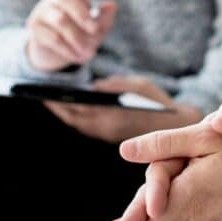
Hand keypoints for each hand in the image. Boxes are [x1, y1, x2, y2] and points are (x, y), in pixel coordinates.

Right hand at [25, 0, 116, 71]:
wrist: (57, 51)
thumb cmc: (82, 33)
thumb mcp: (98, 28)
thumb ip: (105, 17)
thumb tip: (112, 4)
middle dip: (83, 16)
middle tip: (96, 31)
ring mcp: (43, 10)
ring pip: (60, 20)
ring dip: (77, 38)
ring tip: (90, 54)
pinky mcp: (34, 26)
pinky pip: (53, 37)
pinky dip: (68, 49)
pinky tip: (78, 58)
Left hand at [45, 75, 202, 142]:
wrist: (176, 126)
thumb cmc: (159, 102)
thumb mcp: (138, 86)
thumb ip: (115, 85)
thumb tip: (93, 86)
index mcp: (111, 115)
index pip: (78, 110)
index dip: (61, 102)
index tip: (47, 93)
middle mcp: (106, 128)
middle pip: (75, 120)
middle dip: (59, 109)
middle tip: (45, 96)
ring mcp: (108, 134)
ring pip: (80, 125)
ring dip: (67, 114)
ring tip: (56, 101)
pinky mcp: (112, 135)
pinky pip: (88, 127)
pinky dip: (78, 118)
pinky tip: (75, 109)